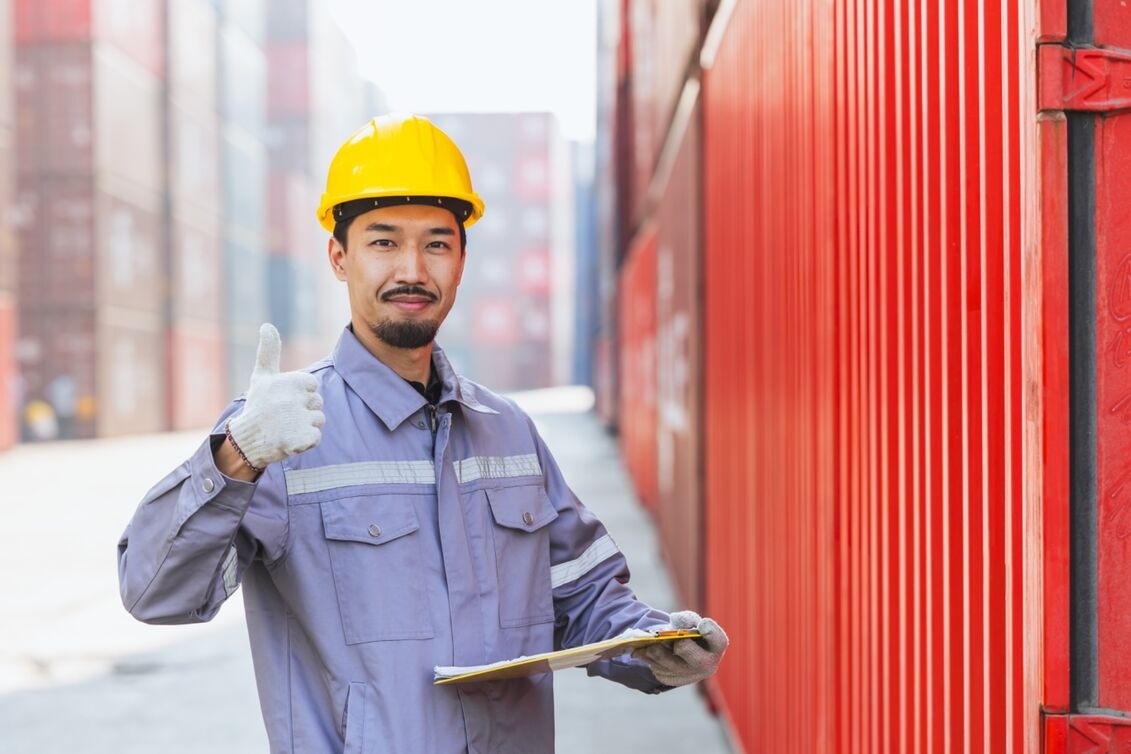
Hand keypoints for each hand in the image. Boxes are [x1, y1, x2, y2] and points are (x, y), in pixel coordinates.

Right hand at [226, 324, 324, 470]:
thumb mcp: (262, 376)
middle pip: (317, 403)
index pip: (312, 386)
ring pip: (319, 420)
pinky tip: (288, 439)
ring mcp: (300, 420)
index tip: (283, 399)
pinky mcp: (305, 439)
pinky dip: (305, 441)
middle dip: (303, 410)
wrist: (246, 440)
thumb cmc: (258, 405)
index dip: (299, 394)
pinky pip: (316, 437)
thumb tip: (267, 325)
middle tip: (282, 416)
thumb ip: (269, 351)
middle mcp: (296, 400)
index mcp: (292, 381)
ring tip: (285, 427)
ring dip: (305, 425)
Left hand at [632, 610, 727, 687]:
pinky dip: (645, 656)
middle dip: (674, 641)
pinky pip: (655, 667)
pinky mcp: (672, 679)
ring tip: (645, 642)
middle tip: (665, 636)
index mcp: (716, 648)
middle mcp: (706, 665)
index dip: (710, 631)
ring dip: (653, 649)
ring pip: (665, 661)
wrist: (681, 652)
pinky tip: (639, 651)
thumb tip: (674, 619)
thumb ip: (687, 619)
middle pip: (685, 649)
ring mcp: (688, 675)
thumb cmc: (691, 633)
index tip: (702, 624)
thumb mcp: (692, 622)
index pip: (719, 640)